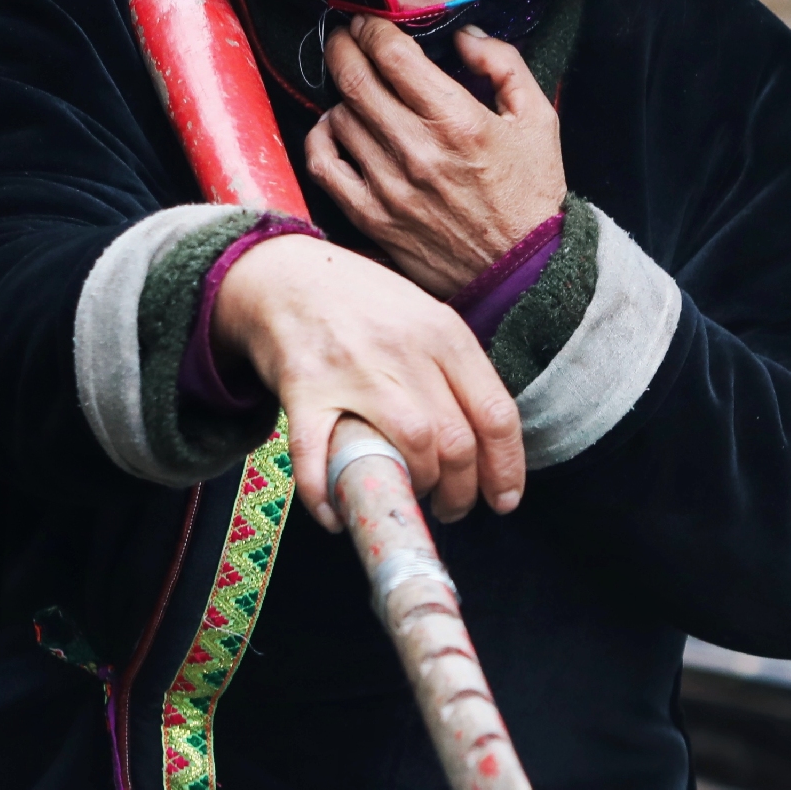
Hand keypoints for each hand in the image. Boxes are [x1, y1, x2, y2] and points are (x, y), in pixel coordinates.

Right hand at [212, 234, 525, 527]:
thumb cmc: (362, 305)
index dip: (506, 469)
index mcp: (444, 334)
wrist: (284, 274)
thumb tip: (489, 441)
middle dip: (461, 491)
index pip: (496, 414)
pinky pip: (318, 455)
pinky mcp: (304, 388)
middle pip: (457, 441)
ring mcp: (353, 369)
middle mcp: (405, 350)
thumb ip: (455, 370)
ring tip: (407, 500)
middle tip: (451, 506)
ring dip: (414, 489)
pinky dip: (327, 493)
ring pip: (410, 446)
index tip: (502, 500)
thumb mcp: (423, 318)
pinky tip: (334, 515)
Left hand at [305, 21, 565, 299]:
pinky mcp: (373, 218)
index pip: (392, 55)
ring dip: (341, 94)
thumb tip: (465, 36)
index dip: (372, 28)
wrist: (524, 272)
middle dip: (343, 47)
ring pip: (339, 117)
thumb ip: (504, 64)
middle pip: (355, 79)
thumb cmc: (531, 194)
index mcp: (457, 120)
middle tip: (344, 37)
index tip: (368, 22)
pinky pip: (325, 167)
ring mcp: (389, 187)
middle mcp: (417, 150)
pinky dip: (321, 139)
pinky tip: (335, 128)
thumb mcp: (538, 119)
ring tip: (354, 89)